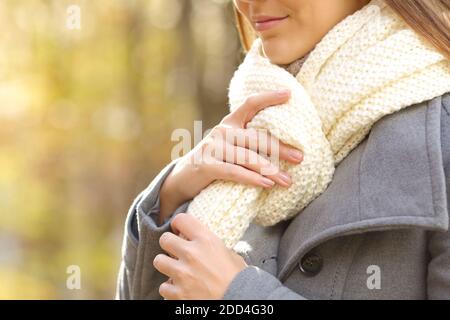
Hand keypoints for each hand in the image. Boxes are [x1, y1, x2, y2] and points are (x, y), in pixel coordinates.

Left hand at [153, 213, 247, 299]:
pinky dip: (170, 289)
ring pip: (159, 261)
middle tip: (176, 251)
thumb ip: (211, 245)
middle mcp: (191, 254)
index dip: (178, 224)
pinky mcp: (178, 294)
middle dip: (169, 245)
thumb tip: (199, 241)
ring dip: (166, 266)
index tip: (179, 230)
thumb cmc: (239, 277)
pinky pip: (163, 288)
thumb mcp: (228, 253)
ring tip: (176, 270)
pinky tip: (180, 289)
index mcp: (206, 240)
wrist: (240, 300)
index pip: (181, 219)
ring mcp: (182, 274)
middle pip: (165, 239)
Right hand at [159, 90, 303, 223]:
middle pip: (256, 137)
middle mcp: (222, 131)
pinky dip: (252, 179)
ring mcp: (213, 148)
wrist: (182, 179)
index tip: (289, 94)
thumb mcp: (230, 147)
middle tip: (300, 157)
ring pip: (248, 157)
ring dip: (270, 170)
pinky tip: (266, 185)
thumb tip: (285, 148)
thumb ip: (247, 142)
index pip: (250, 104)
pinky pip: (234, 172)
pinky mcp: (207, 165)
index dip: (269, 98)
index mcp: (230, 123)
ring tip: (288, 181)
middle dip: (280, 148)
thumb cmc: (214, 162)